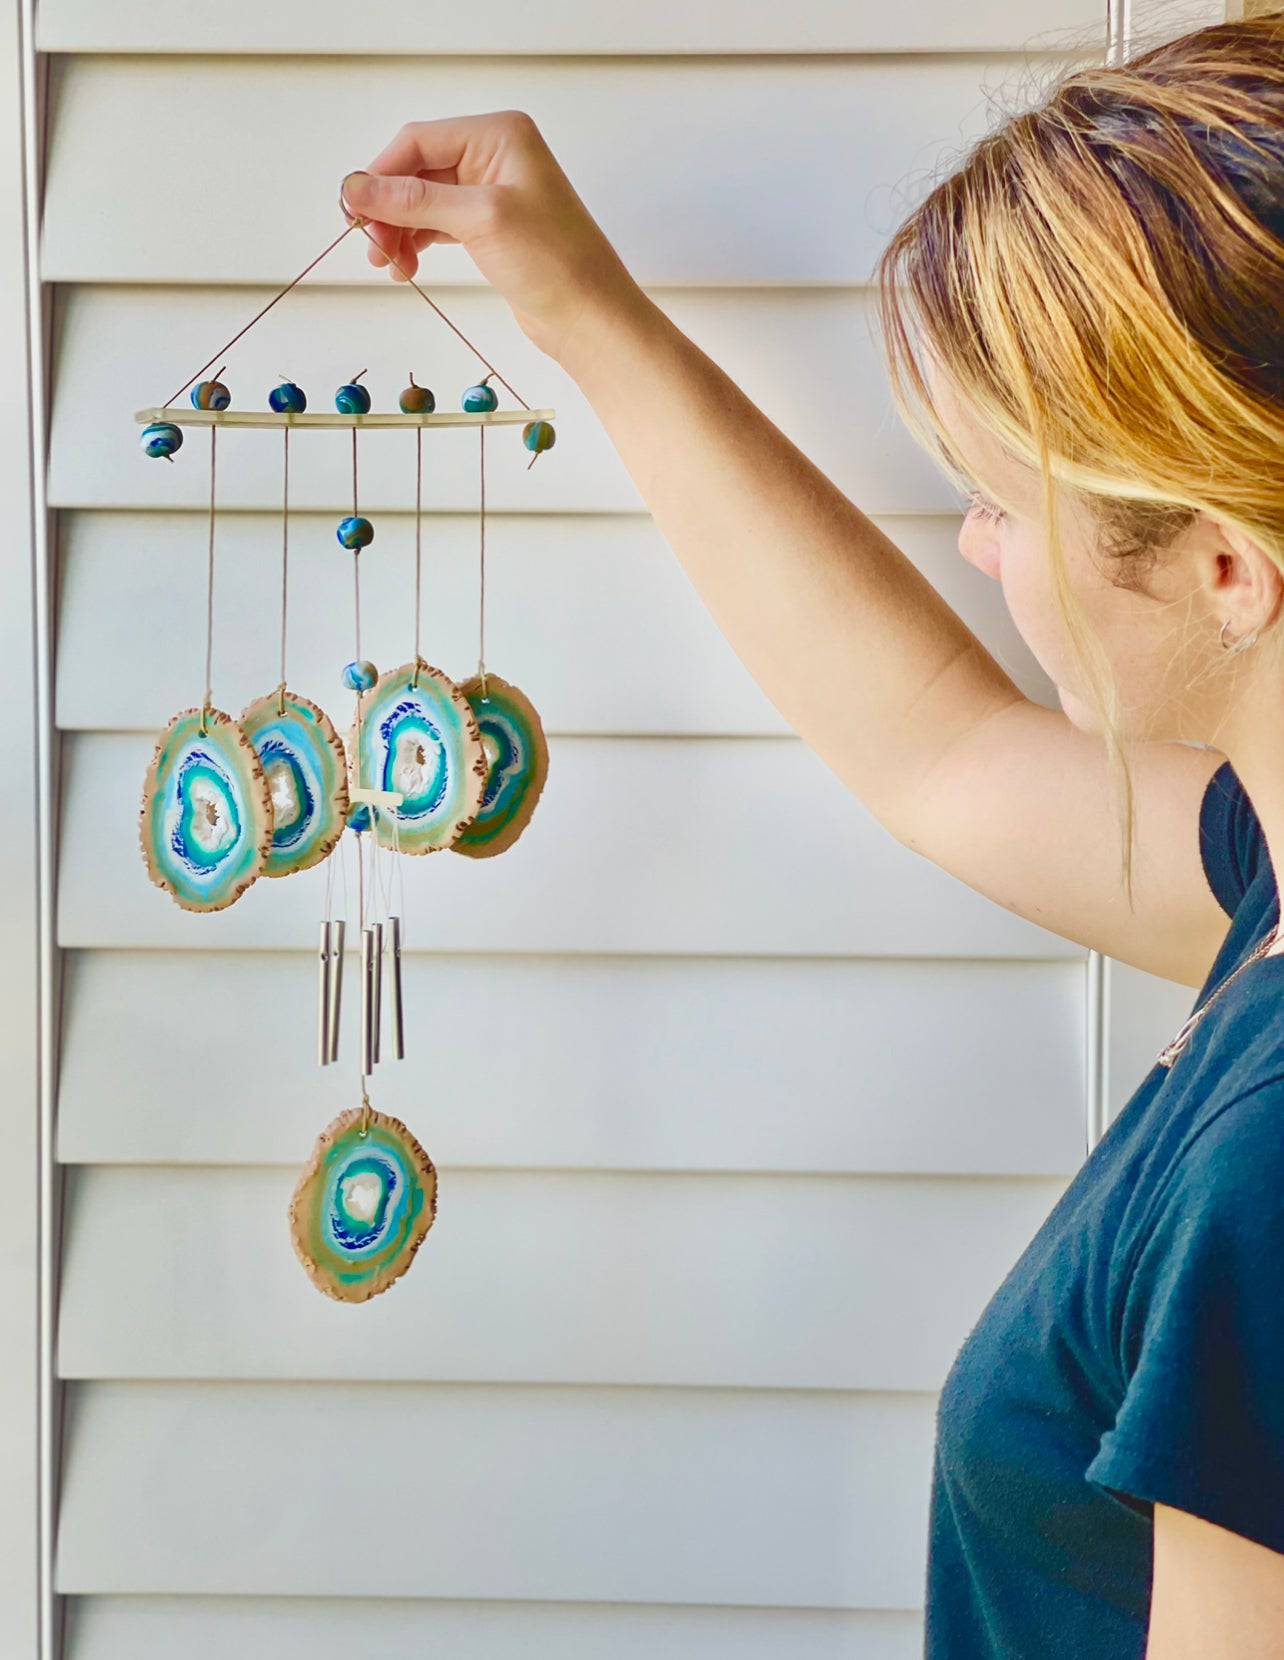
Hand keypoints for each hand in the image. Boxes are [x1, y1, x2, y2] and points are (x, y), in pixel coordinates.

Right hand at [341, 111, 645, 371]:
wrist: (591, 318)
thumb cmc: (555, 263)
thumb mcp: (479, 220)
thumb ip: (414, 200)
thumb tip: (357, 188)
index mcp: (499, 135)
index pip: (419, 141)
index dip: (381, 174)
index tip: (353, 211)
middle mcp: (496, 155)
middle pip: (418, 170)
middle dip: (389, 207)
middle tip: (371, 246)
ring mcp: (494, 192)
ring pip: (424, 200)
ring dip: (400, 229)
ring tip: (389, 264)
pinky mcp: (492, 228)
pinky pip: (439, 224)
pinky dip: (418, 241)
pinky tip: (407, 264)